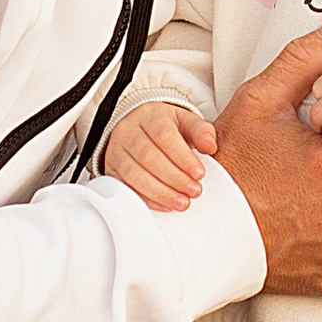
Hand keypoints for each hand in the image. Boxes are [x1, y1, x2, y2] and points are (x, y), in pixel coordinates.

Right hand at [101, 102, 218, 212]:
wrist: (140, 130)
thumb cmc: (167, 128)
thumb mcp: (186, 122)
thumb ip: (201, 131)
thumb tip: (210, 146)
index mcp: (149, 115)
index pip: (164, 135)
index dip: (182, 157)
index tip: (200, 173)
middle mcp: (128, 131)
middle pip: (148, 157)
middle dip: (174, 178)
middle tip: (194, 191)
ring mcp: (116, 151)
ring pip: (134, 174)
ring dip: (161, 192)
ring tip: (183, 202)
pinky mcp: (111, 170)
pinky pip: (126, 187)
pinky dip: (148, 199)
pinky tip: (166, 205)